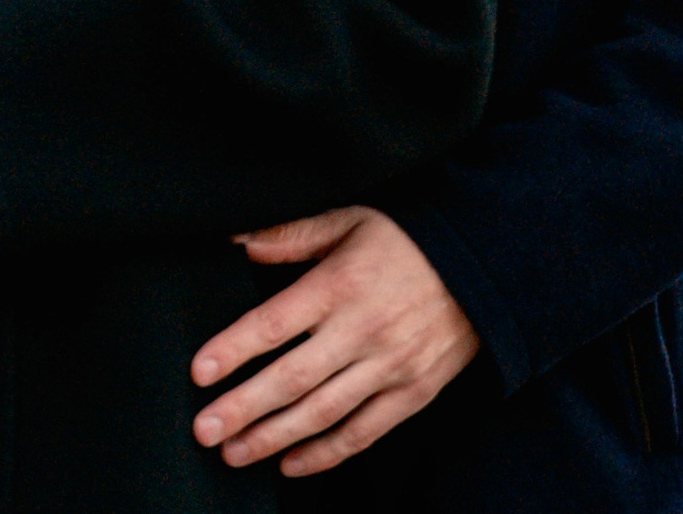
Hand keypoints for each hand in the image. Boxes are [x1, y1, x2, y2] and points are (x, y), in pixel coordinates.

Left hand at [191, 207, 479, 475]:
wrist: (482, 262)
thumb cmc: (408, 236)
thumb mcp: (351, 218)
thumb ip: (293, 234)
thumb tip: (239, 241)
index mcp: (341, 283)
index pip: (275, 323)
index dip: (234, 349)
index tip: (200, 372)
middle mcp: (363, 330)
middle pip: (292, 378)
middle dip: (243, 408)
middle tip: (204, 430)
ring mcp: (390, 366)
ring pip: (322, 413)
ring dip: (274, 437)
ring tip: (234, 453)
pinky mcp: (413, 393)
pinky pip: (363, 433)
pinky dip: (325, 454)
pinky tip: (291, 464)